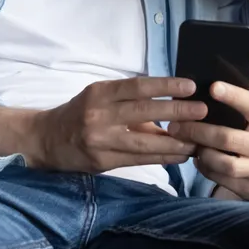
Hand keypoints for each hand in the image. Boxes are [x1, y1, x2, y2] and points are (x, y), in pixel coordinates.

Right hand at [31, 76, 206, 172]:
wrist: (46, 140)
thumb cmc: (80, 113)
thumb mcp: (100, 99)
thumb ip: (131, 103)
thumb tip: (172, 105)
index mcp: (99, 93)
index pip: (137, 87)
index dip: (165, 86)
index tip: (190, 86)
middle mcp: (98, 115)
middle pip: (143, 112)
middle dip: (177, 112)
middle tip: (202, 111)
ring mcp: (100, 141)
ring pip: (144, 142)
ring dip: (174, 142)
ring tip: (197, 140)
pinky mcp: (101, 162)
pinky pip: (137, 160)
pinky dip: (161, 157)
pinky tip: (180, 155)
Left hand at [167, 80, 248, 199]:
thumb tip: (241, 78)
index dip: (233, 96)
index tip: (213, 87)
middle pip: (227, 137)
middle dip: (198, 129)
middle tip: (177, 122)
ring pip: (221, 161)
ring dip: (199, 150)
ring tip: (183, 139)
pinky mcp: (244, 185)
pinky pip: (218, 177)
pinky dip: (203, 166)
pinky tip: (196, 156)